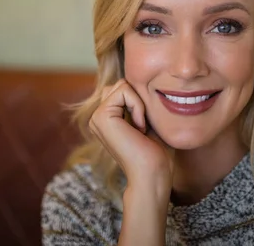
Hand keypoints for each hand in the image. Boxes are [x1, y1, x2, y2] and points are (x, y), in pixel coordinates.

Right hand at [89, 79, 173, 194]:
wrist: (153, 173)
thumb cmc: (156, 151)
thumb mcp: (147, 119)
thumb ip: (137, 101)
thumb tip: (137, 79)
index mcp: (107, 118)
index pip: (124, 88)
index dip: (141, 101)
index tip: (145, 127)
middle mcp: (98, 117)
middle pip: (122, 84)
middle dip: (139, 99)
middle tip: (143, 127)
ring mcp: (96, 117)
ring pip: (122, 85)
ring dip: (139, 103)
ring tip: (140, 128)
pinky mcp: (101, 116)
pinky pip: (124, 90)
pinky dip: (138, 106)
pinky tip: (139, 128)